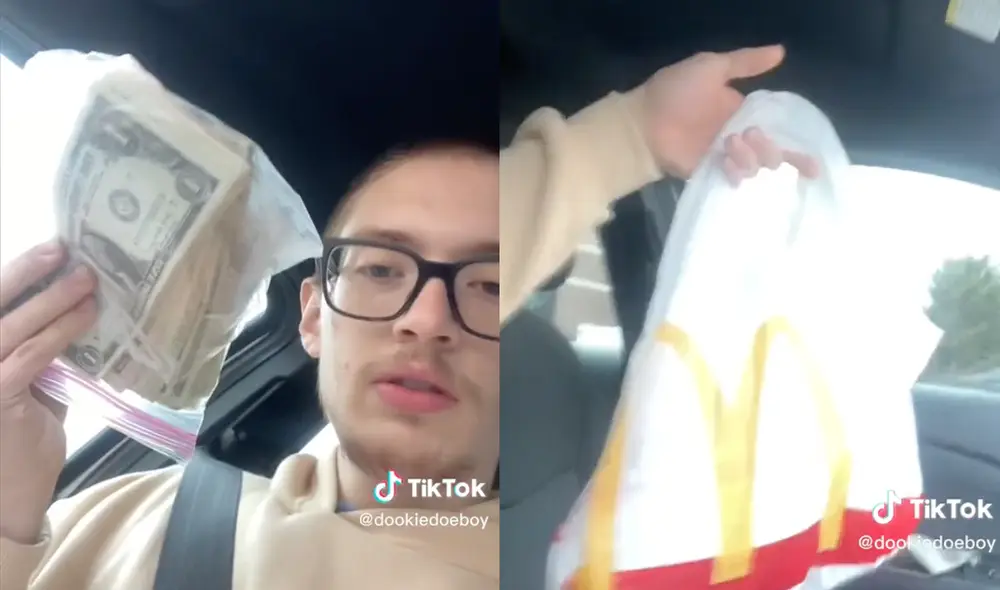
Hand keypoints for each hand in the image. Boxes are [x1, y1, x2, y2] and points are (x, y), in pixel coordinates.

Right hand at [0, 240, 96, 543]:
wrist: (12, 493)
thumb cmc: (22, 434)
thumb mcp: (31, 379)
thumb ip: (40, 345)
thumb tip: (76, 302)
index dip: (13, 275)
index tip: (48, 248)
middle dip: (22, 271)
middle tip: (60, 248)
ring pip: (12, 326)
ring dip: (52, 299)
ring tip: (86, 279)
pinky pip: (32, 354)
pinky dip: (62, 331)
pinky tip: (88, 316)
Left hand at [640, 45, 820, 184]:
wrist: (643, 122)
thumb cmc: (675, 91)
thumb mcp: (712, 67)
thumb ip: (746, 62)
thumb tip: (782, 52)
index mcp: (741, 111)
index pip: (777, 128)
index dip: (797, 144)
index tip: (813, 160)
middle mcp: (737, 136)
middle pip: (773, 152)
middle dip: (770, 147)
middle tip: (749, 135)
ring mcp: (723, 157)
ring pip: (757, 166)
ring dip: (751, 156)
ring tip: (730, 145)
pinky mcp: (709, 173)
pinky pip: (734, 178)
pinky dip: (736, 171)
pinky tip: (727, 162)